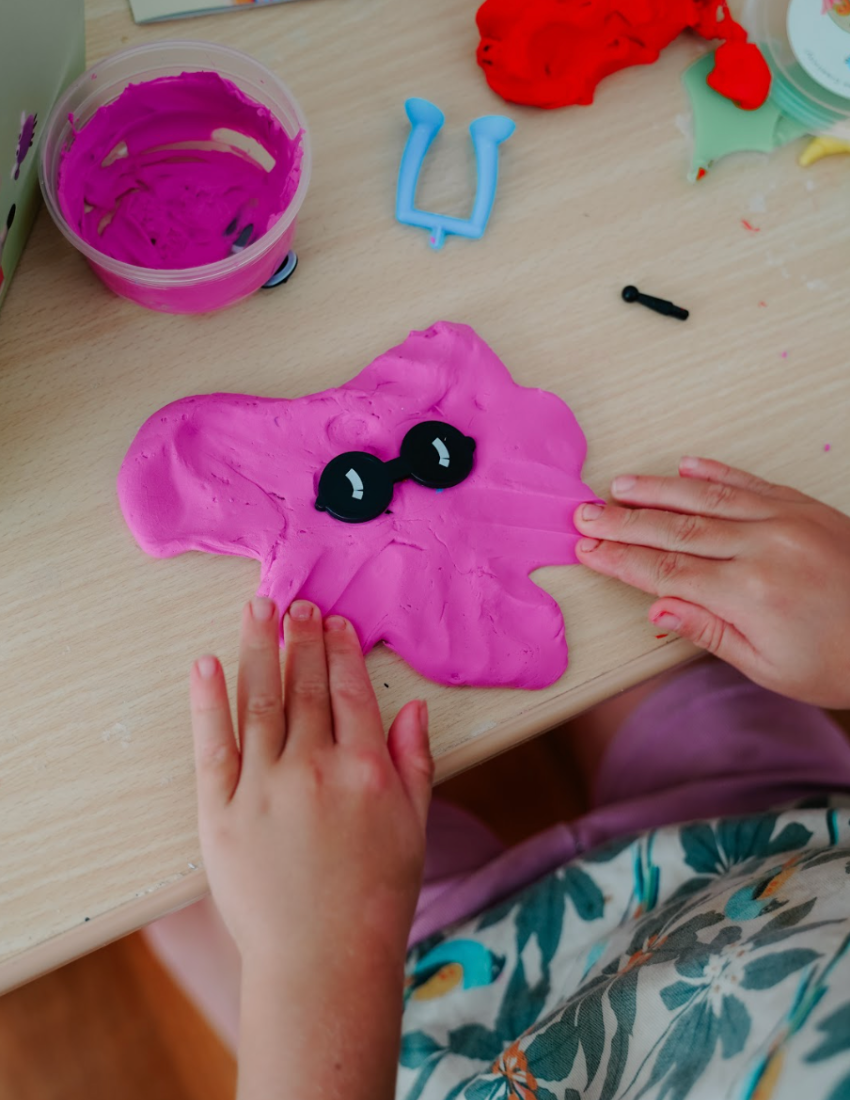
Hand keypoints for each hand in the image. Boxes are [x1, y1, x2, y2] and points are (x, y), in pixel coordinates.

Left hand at [189, 598, 432, 971]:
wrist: (322, 960)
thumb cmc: (376, 897)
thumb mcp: (414, 826)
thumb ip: (414, 762)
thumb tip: (411, 707)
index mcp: (364, 770)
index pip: (351, 692)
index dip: (342, 651)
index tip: (334, 622)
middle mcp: (313, 769)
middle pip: (304, 687)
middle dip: (301, 638)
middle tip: (297, 602)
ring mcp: (262, 788)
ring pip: (259, 701)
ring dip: (258, 649)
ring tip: (258, 610)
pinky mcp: (220, 813)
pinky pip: (212, 746)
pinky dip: (207, 701)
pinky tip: (206, 664)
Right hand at [573, 456, 849, 707]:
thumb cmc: (841, 661)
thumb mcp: (768, 667)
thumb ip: (708, 631)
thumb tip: (658, 607)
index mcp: (749, 593)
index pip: (664, 570)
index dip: (620, 560)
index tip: (588, 551)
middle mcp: (764, 547)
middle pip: (674, 528)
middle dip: (622, 522)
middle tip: (585, 514)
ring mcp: (785, 520)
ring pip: (705, 497)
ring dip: (656, 490)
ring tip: (619, 486)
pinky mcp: (805, 506)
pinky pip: (749, 482)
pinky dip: (714, 472)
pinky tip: (685, 466)